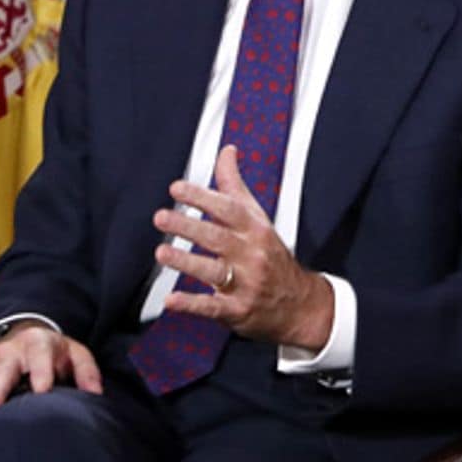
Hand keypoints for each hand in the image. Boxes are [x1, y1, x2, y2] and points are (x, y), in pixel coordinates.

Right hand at [0, 321, 102, 448]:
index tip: (42, 390)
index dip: (40, 371)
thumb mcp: (75, 353)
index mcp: (37, 343)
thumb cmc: (53, 352)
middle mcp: (9, 353)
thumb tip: (95, 394)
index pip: (39, 355)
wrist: (24, 336)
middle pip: (0, 372)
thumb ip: (87, 372)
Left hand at [153, 145, 334, 349]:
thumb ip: (235, 185)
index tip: (177, 188)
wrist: (300, 304)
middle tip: (161, 217)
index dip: (202, 197)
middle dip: (188, 226)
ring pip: (214, 271)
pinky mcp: (238, 310)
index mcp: (254, 229)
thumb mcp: (258, 218)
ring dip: (186, 262)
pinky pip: (213, 307)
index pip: (228, 208)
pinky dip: (192, 304)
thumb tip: (226, 151)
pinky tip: (171, 300)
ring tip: (162, 253)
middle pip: (218, 237)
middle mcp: (251, 254)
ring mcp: (246, 283)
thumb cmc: (272, 256)